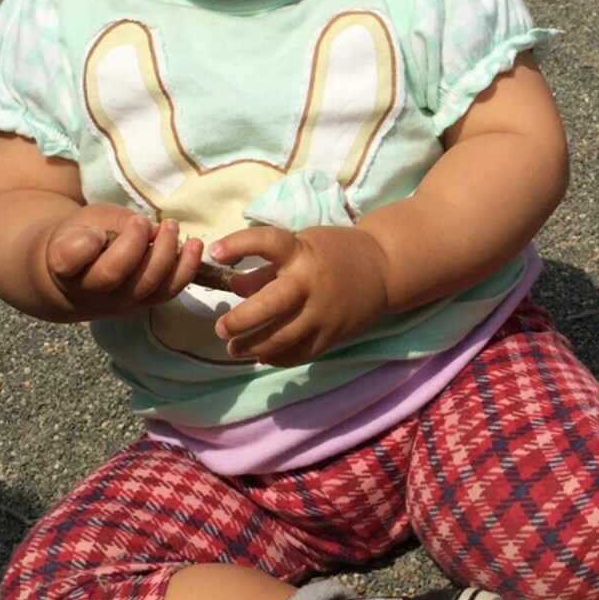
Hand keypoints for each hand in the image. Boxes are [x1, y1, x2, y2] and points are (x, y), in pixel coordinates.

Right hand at [44, 204, 203, 317]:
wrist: (77, 277)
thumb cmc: (82, 238)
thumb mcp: (88, 219)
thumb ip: (113, 221)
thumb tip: (150, 229)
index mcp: (63, 264)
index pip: (69, 258)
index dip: (86, 244)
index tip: (99, 230)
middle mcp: (89, 290)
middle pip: (114, 273)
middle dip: (136, 244)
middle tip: (145, 222)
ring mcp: (118, 303)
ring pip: (146, 285)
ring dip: (166, 254)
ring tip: (171, 228)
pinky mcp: (142, 305)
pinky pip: (167, 292)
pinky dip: (185, 269)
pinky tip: (194, 246)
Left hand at [208, 225, 390, 366]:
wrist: (383, 268)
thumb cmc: (335, 252)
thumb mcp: (303, 246)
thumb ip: (267, 268)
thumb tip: (233, 288)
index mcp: (302, 253)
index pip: (268, 243)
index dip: (239, 244)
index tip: (215, 252)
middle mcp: (311, 283)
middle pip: (269, 305)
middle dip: (240, 320)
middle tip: (221, 328)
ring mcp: (323, 313)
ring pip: (282, 337)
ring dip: (252, 346)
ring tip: (234, 347)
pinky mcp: (332, 335)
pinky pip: (299, 352)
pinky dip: (277, 357)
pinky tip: (263, 355)